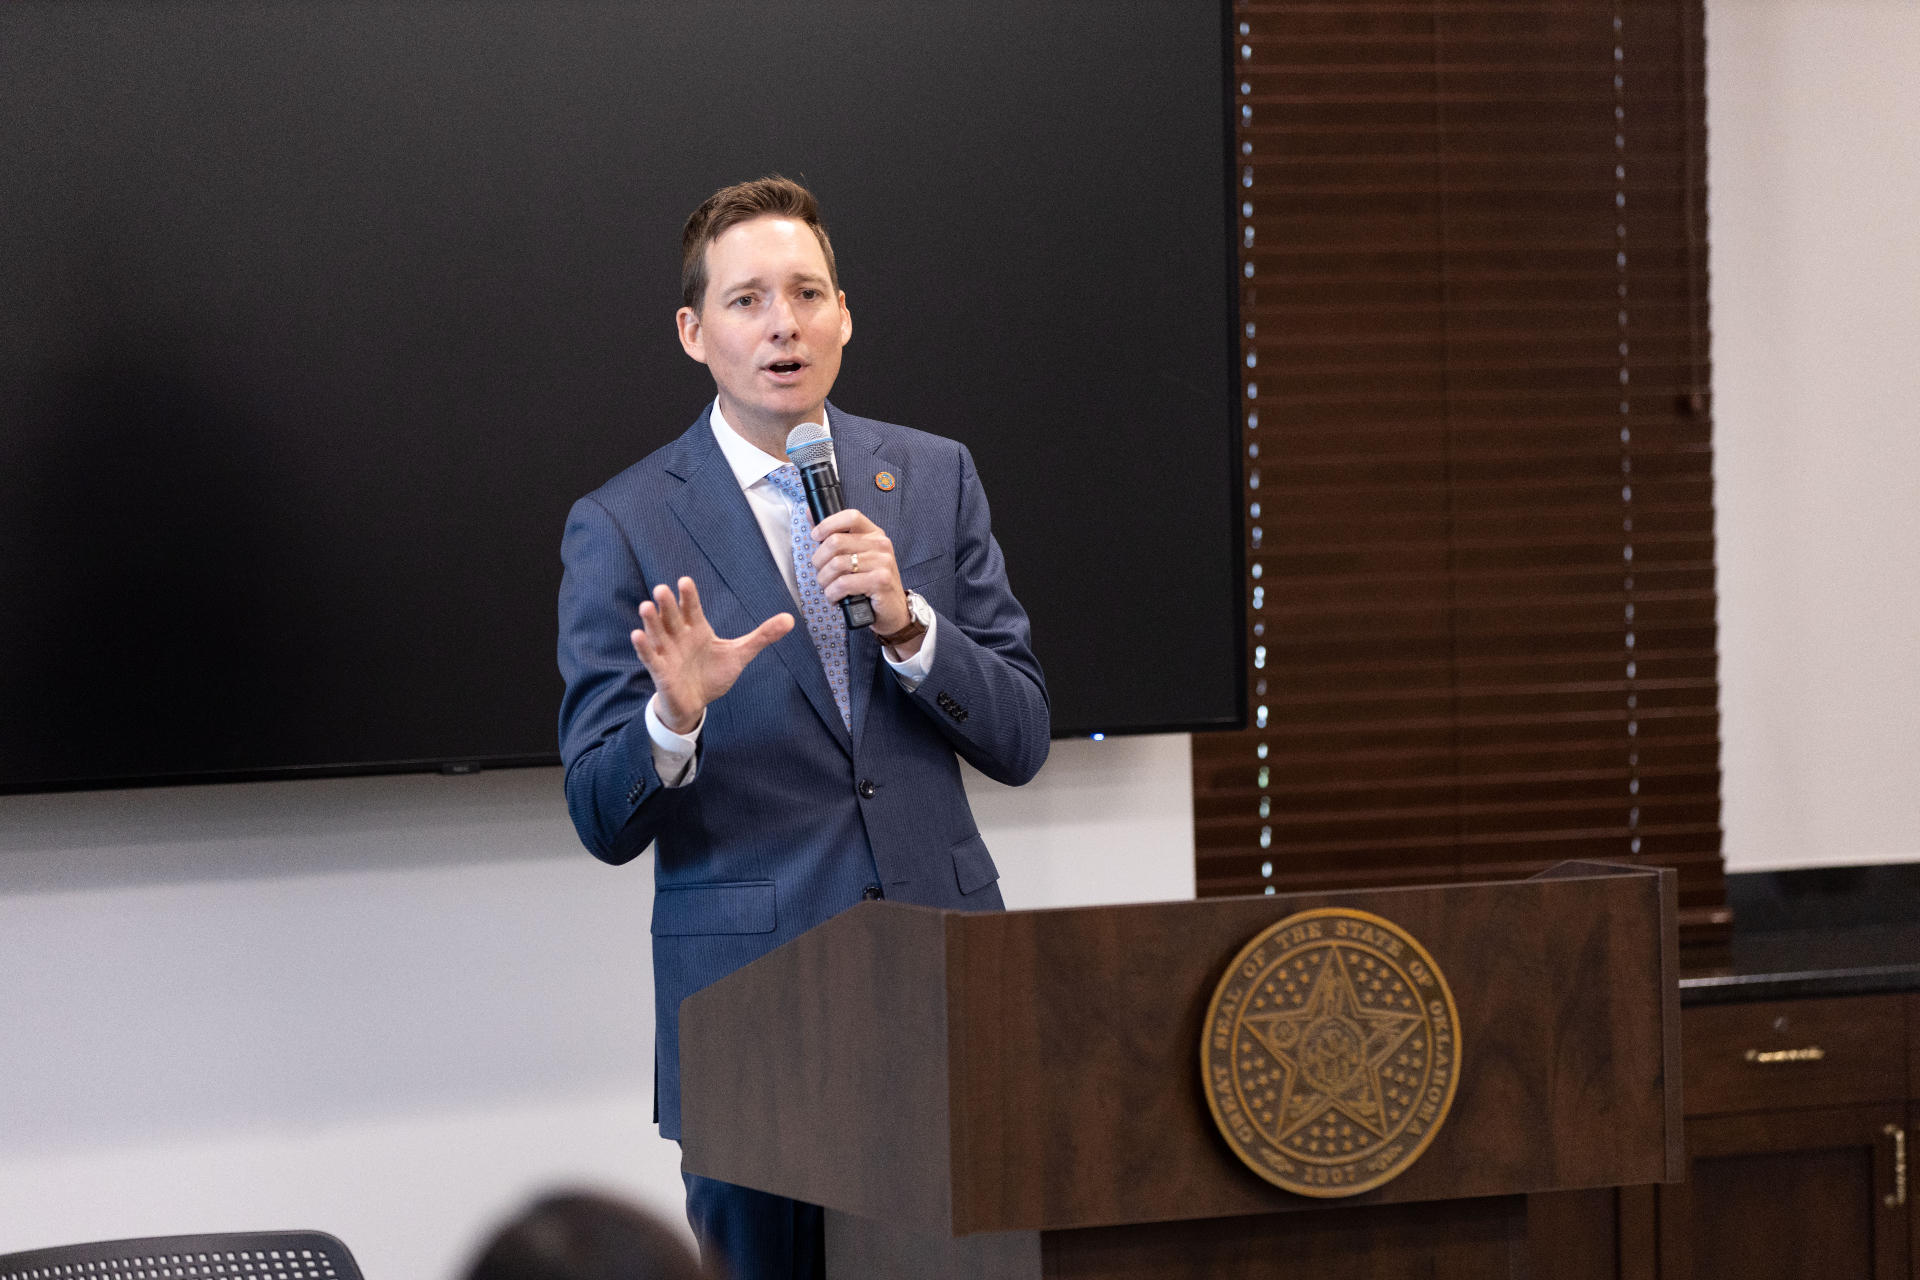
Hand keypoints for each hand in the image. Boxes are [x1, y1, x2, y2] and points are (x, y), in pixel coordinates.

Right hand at [630, 577, 793, 733]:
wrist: (697, 703)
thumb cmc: (714, 674)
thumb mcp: (740, 654)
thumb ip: (762, 636)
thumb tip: (791, 619)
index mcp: (697, 628)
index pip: (692, 608)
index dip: (688, 596)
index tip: (684, 581)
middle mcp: (679, 636)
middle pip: (671, 616)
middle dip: (667, 604)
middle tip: (662, 588)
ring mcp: (668, 652)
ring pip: (657, 632)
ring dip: (651, 621)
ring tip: (646, 606)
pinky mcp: (661, 671)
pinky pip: (650, 657)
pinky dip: (644, 647)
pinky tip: (637, 635)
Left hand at [810, 509, 916, 653]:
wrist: (894, 611)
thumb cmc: (871, 583)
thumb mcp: (857, 556)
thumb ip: (836, 536)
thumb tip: (811, 514)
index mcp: (874, 534)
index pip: (850, 516)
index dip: (828, 524)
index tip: (815, 537)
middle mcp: (881, 545)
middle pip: (836, 541)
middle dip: (819, 561)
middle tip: (821, 573)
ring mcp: (882, 563)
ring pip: (836, 564)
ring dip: (824, 580)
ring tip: (828, 588)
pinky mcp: (880, 582)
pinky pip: (843, 583)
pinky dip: (832, 593)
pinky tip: (835, 598)